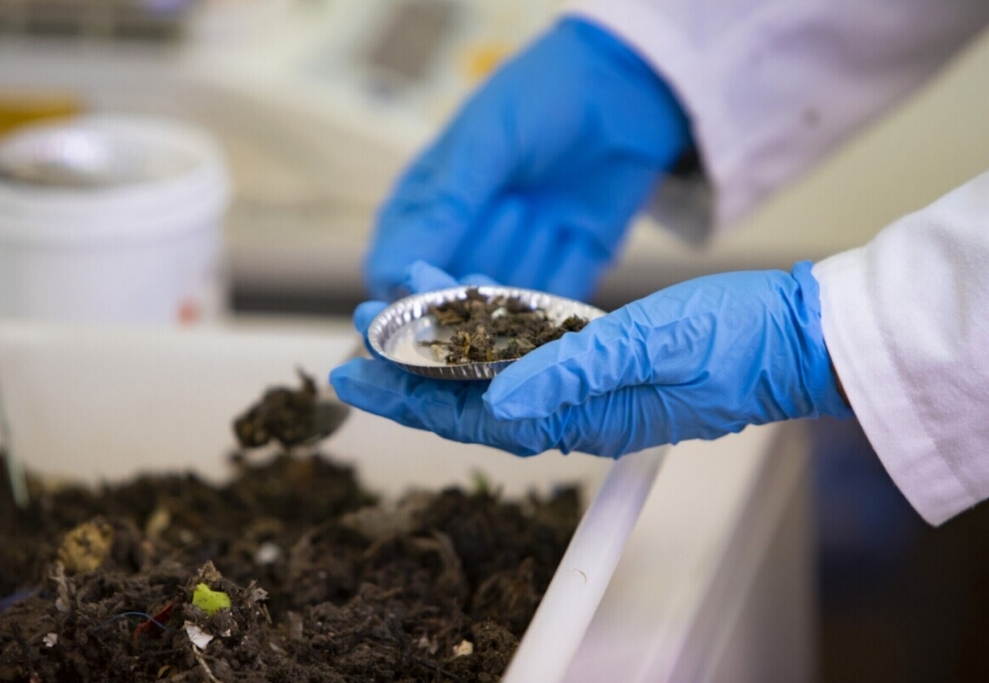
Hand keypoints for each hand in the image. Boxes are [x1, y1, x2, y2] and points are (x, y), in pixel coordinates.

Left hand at [331, 262, 852, 458]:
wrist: (796, 336)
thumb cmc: (738, 342)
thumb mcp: (652, 348)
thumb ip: (572, 373)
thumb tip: (497, 402)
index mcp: (581, 417)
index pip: (472, 418)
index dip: (407, 398)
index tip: (353, 374)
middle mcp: (574, 409)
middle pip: (470, 399)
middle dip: (408, 370)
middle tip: (355, 332)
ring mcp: (586, 384)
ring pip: (494, 374)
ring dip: (442, 346)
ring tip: (395, 310)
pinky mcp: (600, 356)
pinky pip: (529, 351)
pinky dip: (489, 331)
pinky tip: (467, 305)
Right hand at [364, 18, 691, 302]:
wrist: (625, 84)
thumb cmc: (540, 97)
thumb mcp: (485, 140)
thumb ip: (445, 209)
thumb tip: (397, 274)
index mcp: (423, 206)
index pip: (394, 273)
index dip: (414, 292)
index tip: (447, 279)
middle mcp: (462, 241)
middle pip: (453, 297)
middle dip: (485, 261)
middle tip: (515, 206)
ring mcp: (516, 259)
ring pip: (507, 305)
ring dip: (529, 258)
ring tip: (544, 205)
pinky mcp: (564, 270)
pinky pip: (556, 302)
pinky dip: (565, 270)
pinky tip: (574, 228)